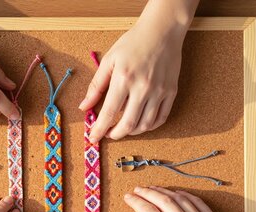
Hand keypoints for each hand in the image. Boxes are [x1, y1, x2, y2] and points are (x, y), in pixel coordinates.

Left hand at [80, 0, 197, 142]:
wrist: (162, 31)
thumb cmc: (133, 43)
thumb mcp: (109, 60)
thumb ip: (96, 86)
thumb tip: (84, 107)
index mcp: (124, 78)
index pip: (109, 113)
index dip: (99, 129)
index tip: (93, 137)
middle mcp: (143, 87)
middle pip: (128, 124)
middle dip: (115, 134)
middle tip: (108, 134)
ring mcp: (159, 91)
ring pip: (145, 125)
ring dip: (132, 132)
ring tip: (123, 129)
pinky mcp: (171, 92)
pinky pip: (161, 118)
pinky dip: (149, 126)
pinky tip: (140, 123)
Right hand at [124, 186, 240, 211]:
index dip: (136, 202)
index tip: (128, 197)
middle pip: (163, 201)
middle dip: (147, 193)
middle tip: (137, 190)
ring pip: (179, 198)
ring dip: (163, 191)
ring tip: (152, 189)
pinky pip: (196, 201)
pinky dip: (183, 194)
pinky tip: (174, 193)